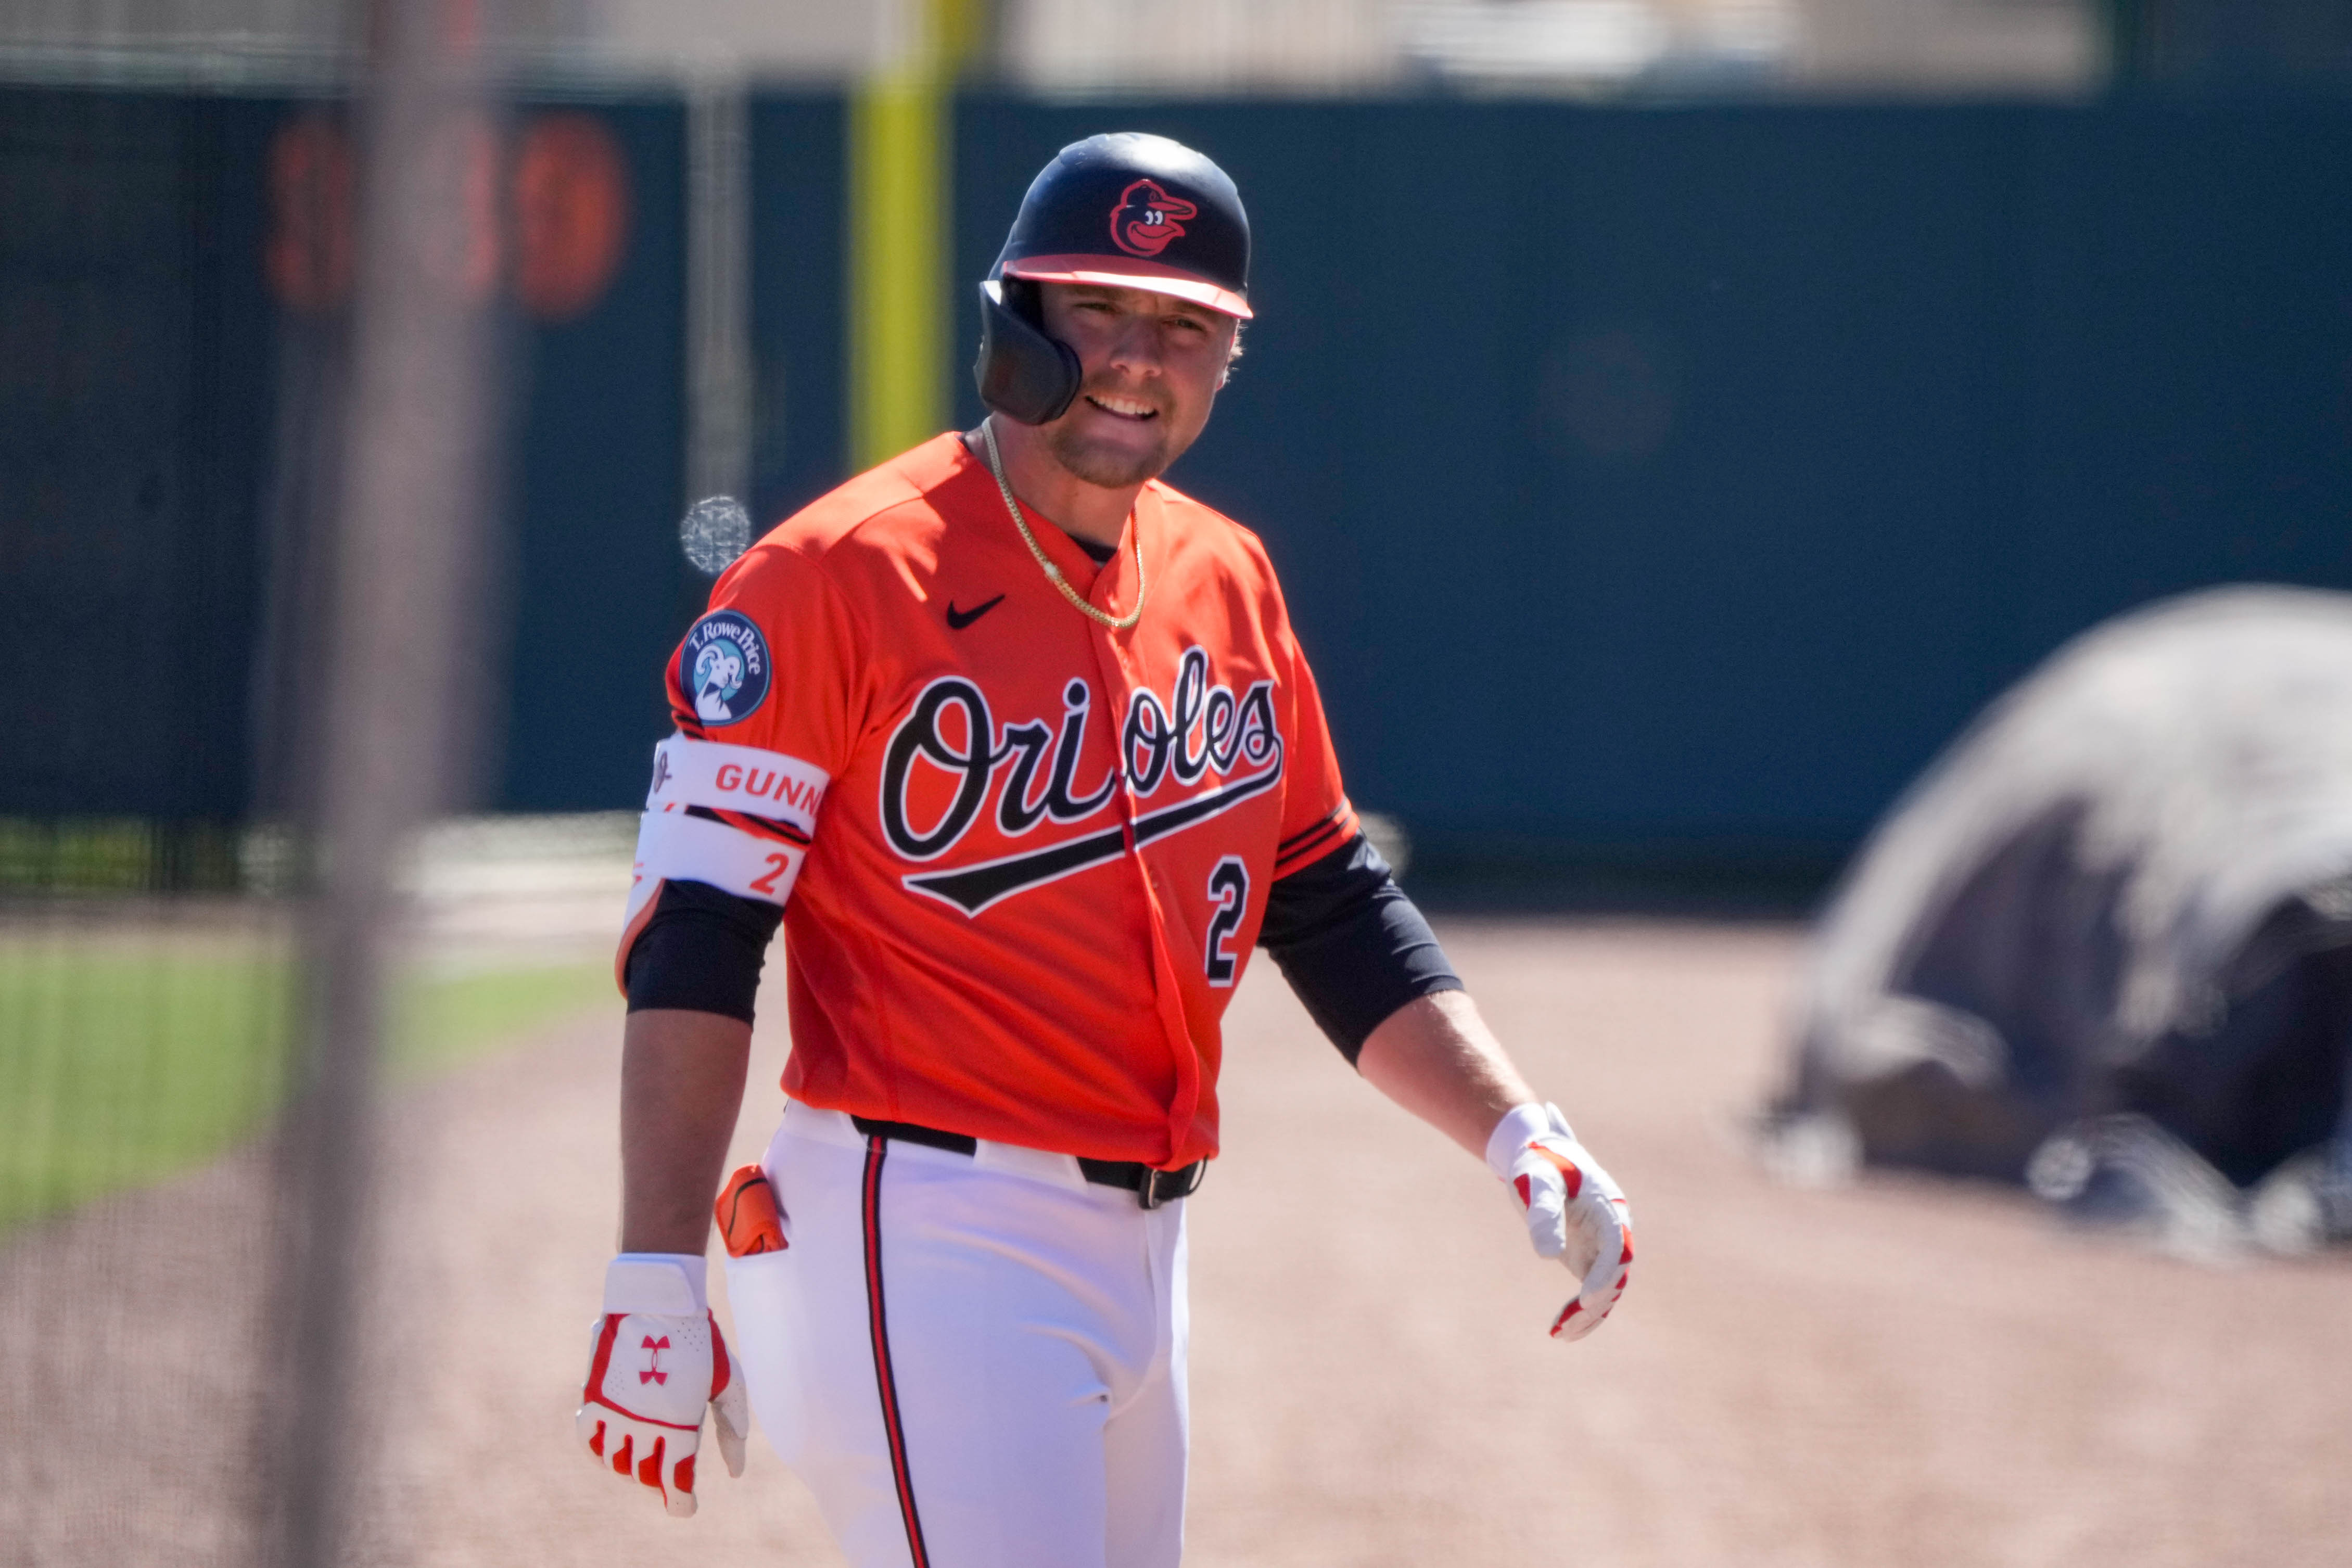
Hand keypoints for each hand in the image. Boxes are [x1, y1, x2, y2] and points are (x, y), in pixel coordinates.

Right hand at [575, 1255, 749, 1515]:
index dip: (680, 1503)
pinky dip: (601, 1451)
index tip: (686, 1507)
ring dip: (632, 1468)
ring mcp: (613, 1411)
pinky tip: (617, 1445)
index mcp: (679, 1423)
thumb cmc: (700, 1339)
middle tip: (670, 1475)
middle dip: (660, 1483)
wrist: (656, 1298)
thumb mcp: (727, 1381)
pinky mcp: (592, 1397)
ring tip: (647, 1456)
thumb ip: (732, 1429)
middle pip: (645, 1476)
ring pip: (616, 1463)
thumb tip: (737, 1473)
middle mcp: (642, 1423)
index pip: (675, 1483)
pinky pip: (589, 1441)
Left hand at [1485, 1103, 1633, 1340]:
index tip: (1585, 1300)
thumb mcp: (1537, 1182)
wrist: (1538, 1154)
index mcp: (1610, 1209)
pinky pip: (1591, 1290)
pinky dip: (1579, 1311)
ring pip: (1606, 1290)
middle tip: (1566, 1327)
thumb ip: (1543, 1212)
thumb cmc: (1539, 1163)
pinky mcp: (1587, 1257)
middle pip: (1615, 1276)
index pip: (1617, 1250)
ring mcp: (1602, 1246)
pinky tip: (1560, 1329)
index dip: (1604, 1276)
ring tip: (1559, 1335)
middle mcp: (1613, 1231)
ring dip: (1588, 1315)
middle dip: (1595, 1304)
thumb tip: (1547, 1255)